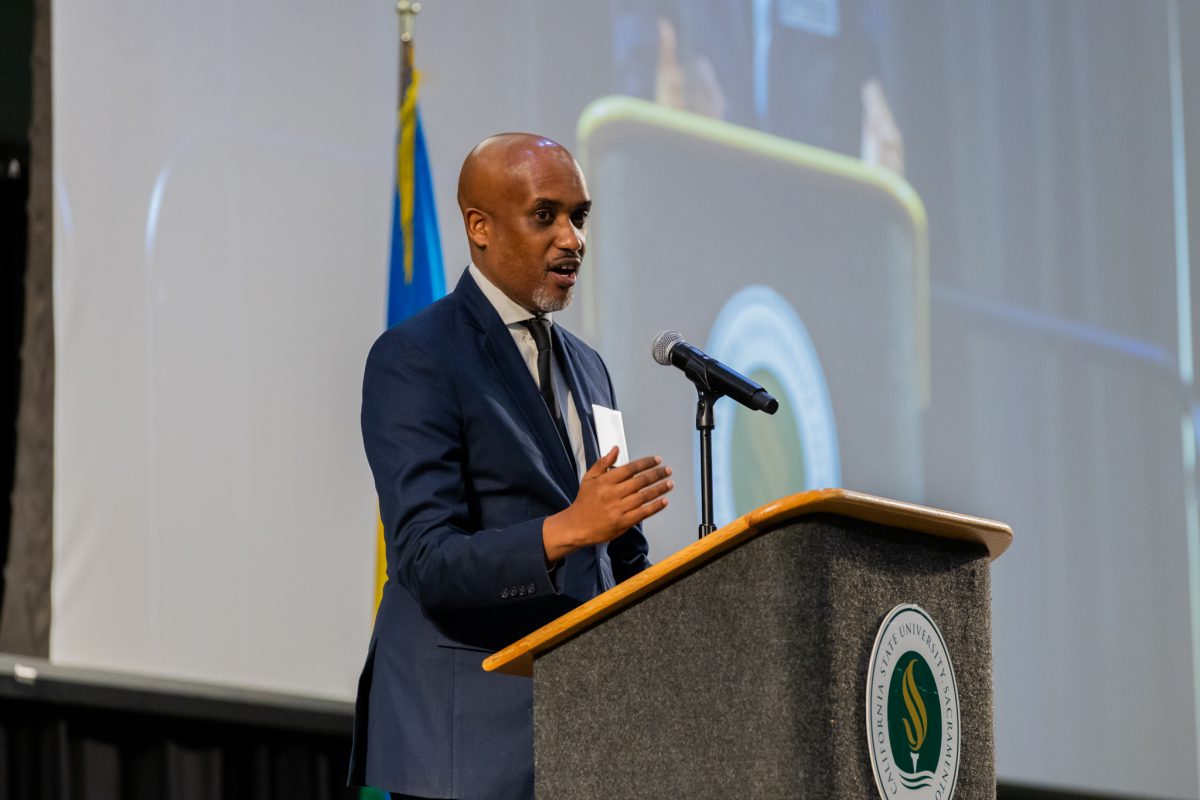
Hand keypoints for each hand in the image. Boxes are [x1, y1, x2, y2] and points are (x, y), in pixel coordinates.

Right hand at [542, 447, 672, 562]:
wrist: (576, 526)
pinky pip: (643, 513)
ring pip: (644, 496)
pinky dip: (655, 507)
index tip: (657, 460)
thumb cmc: (584, 502)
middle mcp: (613, 494)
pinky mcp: (623, 522)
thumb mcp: (589, 478)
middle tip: (667, 470)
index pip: (630, 468)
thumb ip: (603, 463)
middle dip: (657, 474)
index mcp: (605, 481)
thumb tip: (615, 450)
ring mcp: (619, 509)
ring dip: (659, 489)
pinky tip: (664, 501)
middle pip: (640, 481)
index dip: (646, 463)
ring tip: (670, 483)